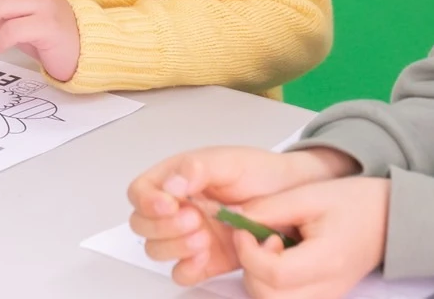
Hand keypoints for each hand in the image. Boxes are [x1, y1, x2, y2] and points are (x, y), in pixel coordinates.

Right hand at [128, 146, 359, 285]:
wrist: (293, 197)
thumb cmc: (259, 173)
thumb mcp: (229, 161)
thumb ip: (198, 168)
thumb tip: (171, 184)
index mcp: (175, 180)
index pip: (140, 192)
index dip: (147, 201)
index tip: (170, 204)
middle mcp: (176, 208)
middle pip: (142, 225)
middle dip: (163, 227)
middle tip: (195, 221)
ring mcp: (189, 236)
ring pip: (156, 250)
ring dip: (174, 247)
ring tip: (204, 239)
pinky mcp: (206, 260)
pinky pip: (181, 272)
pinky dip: (186, 268)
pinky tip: (203, 258)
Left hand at [232, 176, 389, 298]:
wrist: (385, 220)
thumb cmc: (351, 203)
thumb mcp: (308, 195)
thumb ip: (269, 209)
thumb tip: (234, 218)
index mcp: (327, 260)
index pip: (275, 274)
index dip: (249, 252)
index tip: (244, 228)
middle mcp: (326, 289)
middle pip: (268, 297)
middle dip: (250, 268)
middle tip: (259, 239)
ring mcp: (324, 298)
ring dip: (257, 278)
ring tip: (270, 249)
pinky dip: (269, 285)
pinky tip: (277, 259)